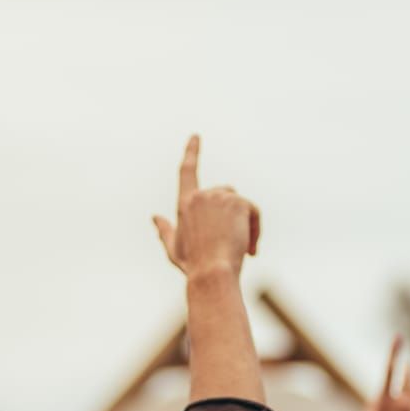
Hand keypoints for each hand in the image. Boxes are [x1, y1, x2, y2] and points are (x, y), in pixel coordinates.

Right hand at [153, 136, 259, 278]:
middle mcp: (201, 195)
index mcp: (184, 204)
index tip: (195, 137)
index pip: (187, 172)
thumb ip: (164, 230)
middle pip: (226, 193)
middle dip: (233, 215)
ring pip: (241, 205)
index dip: (191, 153)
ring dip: (245, 225)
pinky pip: (253, 212)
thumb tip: (154, 217)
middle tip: (237, 244)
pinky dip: (256, 230)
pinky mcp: (238, 202)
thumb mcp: (174, 249)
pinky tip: (251, 250)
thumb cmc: (193, 267)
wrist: (212, 273)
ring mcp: (220, 197)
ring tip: (245, 250)